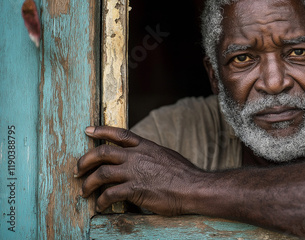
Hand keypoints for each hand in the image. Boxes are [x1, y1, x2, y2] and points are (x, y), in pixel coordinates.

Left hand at [74, 126, 202, 214]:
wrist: (193, 187)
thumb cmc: (185, 175)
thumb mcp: (166, 156)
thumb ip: (151, 155)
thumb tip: (145, 157)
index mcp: (145, 146)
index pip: (119, 134)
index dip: (101, 131)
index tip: (87, 131)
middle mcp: (136, 156)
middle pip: (102, 152)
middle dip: (85, 160)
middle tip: (77, 169)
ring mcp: (134, 172)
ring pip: (101, 174)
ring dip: (88, 184)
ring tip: (84, 191)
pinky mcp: (135, 189)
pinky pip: (110, 194)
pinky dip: (102, 201)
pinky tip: (101, 206)